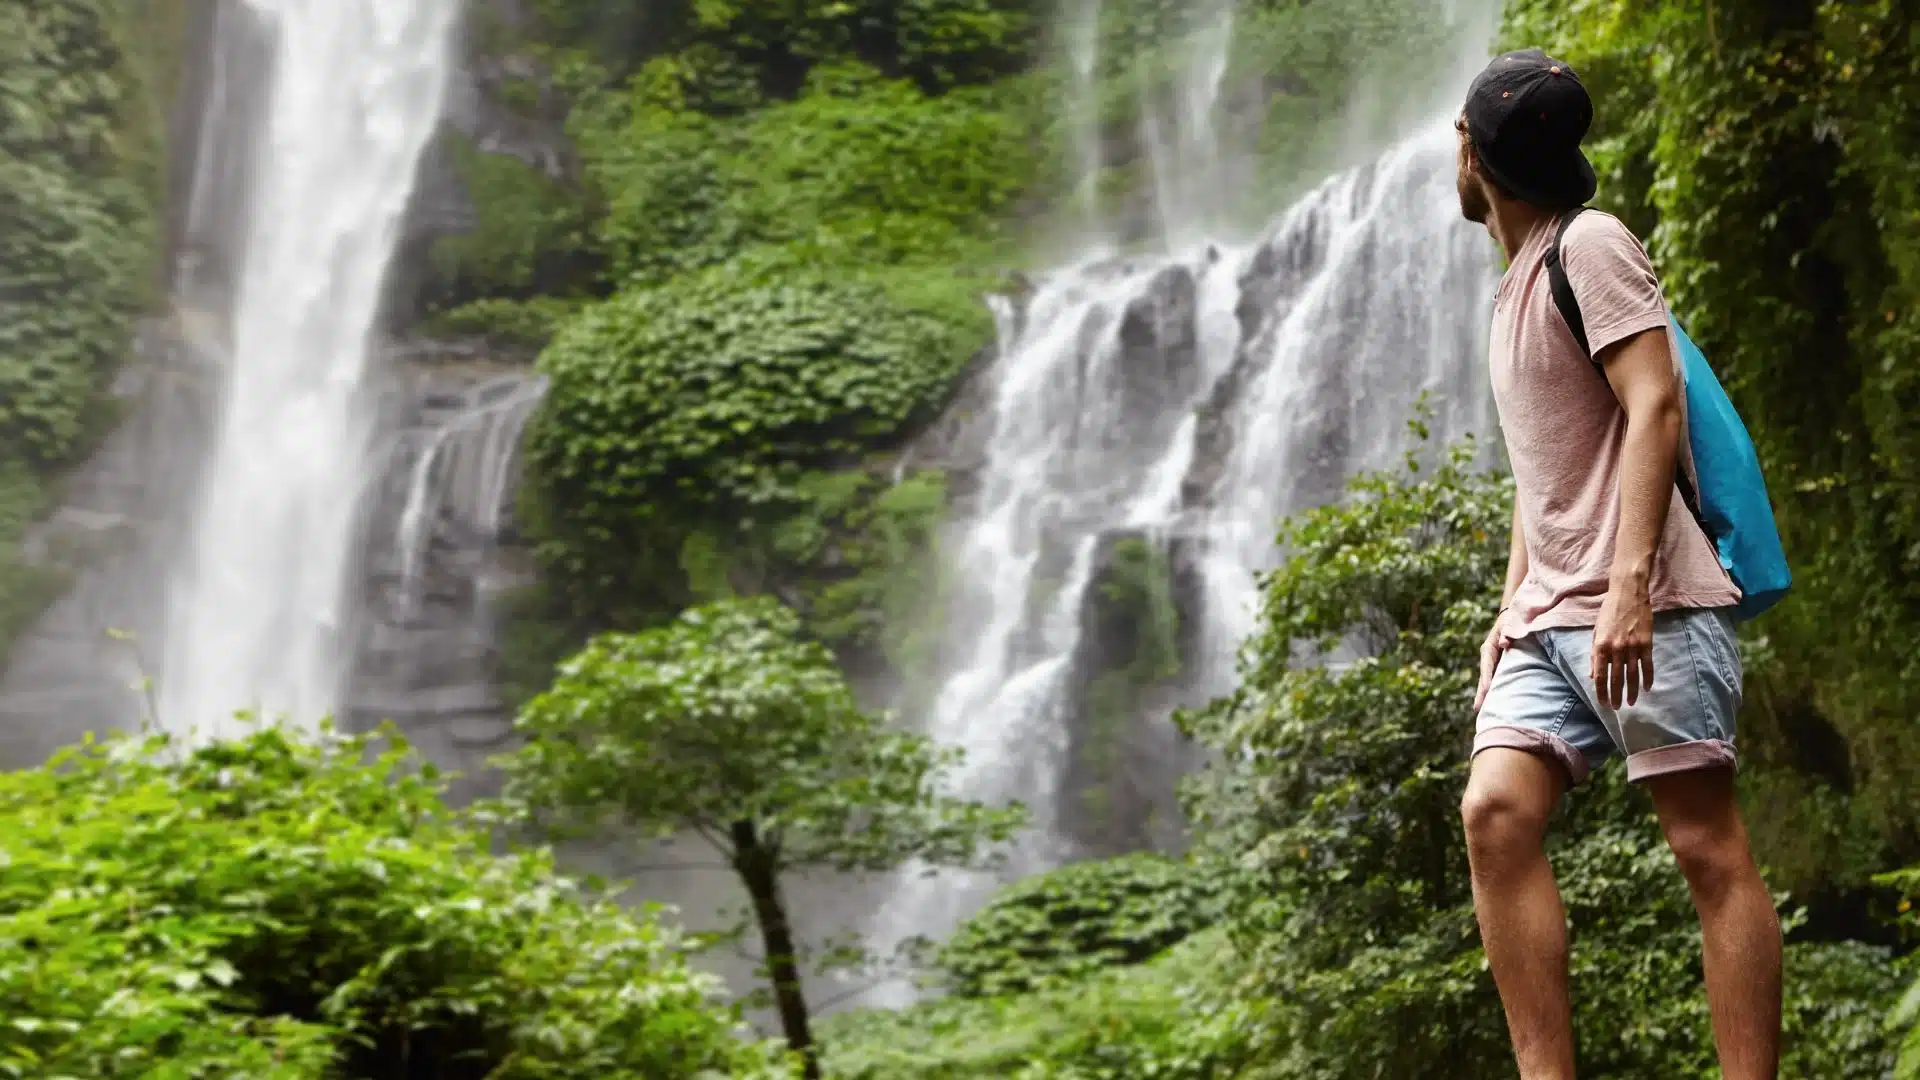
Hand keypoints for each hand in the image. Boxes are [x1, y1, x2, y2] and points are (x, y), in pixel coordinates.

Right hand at [1473, 618, 1510, 713]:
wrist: (1517, 616)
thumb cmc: (1514, 618)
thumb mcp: (1510, 622)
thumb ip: (1507, 632)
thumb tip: (1503, 643)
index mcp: (1489, 647)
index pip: (1486, 665)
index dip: (1485, 680)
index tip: (1484, 692)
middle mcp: (1490, 657)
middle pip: (1485, 678)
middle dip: (1482, 693)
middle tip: (1478, 710)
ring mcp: (1495, 663)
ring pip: (1491, 681)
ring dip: (1489, 695)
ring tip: (1487, 714)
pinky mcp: (1503, 667)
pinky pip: (1500, 680)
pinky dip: (1499, 691)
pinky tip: (1500, 705)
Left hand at [1591, 580, 1653, 708]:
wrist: (1628, 594)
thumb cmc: (1609, 612)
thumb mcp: (1596, 632)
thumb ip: (1594, 655)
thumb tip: (1593, 676)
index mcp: (1600, 646)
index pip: (1600, 676)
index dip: (1601, 691)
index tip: (1602, 703)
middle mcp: (1616, 648)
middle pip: (1616, 679)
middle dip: (1615, 696)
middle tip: (1616, 708)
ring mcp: (1633, 646)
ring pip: (1633, 675)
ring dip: (1632, 691)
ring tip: (1631, 702)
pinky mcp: (1647, 643)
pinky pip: (1648, 665)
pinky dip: (1648, 678)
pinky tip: (1647, 688)